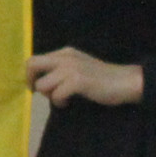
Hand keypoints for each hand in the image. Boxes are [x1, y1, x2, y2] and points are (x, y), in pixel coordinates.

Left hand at [25, 48, 143, 108]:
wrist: (125, 81)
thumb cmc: (102, 78)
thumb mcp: (79, 67)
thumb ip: (61, 70)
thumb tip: (40, 82)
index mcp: (65, 53)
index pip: (35, 58)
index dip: (30, 74)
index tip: (35, 87)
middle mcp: (65, 57)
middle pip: (32, 64)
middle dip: (30, 80)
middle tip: (38, 93)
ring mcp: (71, 68)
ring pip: (42, 84)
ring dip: (49, 95)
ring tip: (61, 99)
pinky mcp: (78, 81)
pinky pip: (56, 95)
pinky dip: (59, 102)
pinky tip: (68, 103)